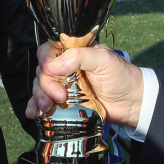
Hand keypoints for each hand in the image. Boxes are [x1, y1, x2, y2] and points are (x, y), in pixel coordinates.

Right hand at [29, 41, 143, 127]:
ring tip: (47, 107)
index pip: (49, 50)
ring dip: (39, 96)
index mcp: (73, 51)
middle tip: (61, 95)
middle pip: (41, 71)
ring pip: (39, 87)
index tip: (51, 71)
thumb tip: (53, 66)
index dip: (45, 59)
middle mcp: (65, 67)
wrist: (132, 103)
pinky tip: (32, 113)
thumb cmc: (121, 76)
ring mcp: (63, 85)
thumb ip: (79, 57)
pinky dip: (34, 107)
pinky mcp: (64, 103)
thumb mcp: (103, 59)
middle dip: (46, 84)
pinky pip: (43, 103)